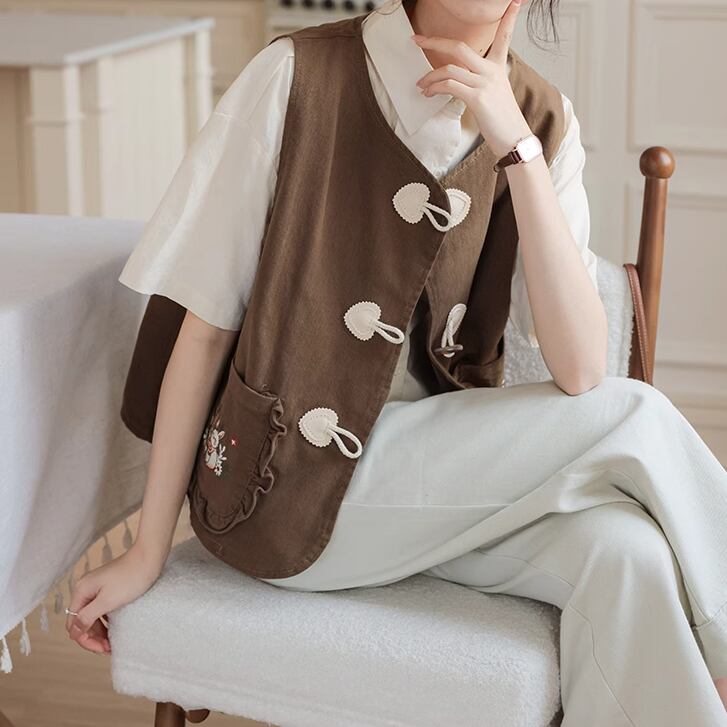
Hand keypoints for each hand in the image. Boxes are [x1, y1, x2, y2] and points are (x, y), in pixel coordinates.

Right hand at [65, 543, 164, 653]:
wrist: (150, 557)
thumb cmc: (131, 577)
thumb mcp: (108, 601)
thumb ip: (88, 617)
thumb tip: (73, 631)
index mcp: (81, 591)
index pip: (73, 624)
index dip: (85, 639)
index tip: (102, 649)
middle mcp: (85, 589)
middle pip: (81, 621)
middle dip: (93, 637)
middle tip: (108, 648)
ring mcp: (97, 587)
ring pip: (92, 616)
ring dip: (99, 631)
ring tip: (112, 642)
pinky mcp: (109, 587)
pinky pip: (101, 609)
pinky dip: (106, 621)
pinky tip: (114, 628)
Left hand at [413, 0, 531, 158]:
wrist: (514, 139)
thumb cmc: (502, 120)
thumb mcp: (495, 94)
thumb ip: (480, 82)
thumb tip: (456, 82)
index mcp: (499, 67)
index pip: (504, 36)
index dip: (509, 18)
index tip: (514, 1)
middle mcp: (492, 71)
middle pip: (460, 47)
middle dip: (435, 42)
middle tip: (417, 40)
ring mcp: (485, 83)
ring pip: (449, 68)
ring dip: (429, 76)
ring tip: (421, 85)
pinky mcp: (478, 97)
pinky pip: (449, 85)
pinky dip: (434, 88)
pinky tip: (429, 94)